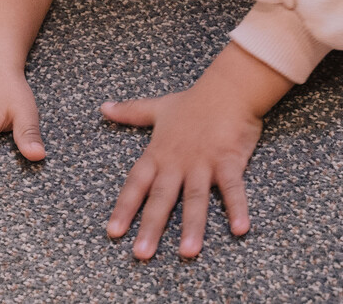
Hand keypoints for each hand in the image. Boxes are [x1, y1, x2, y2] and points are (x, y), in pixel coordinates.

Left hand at [101, 44, 292, 258]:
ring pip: (195, 198)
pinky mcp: (229, 161)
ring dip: (192, 226)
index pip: (136, 183)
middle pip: (161, 198)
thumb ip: (130, 112)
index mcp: (159, 153)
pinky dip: (237, 207)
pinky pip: (232, 188)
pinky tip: (239, 229)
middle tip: (141, 254)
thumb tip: (103, 107)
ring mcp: (203, 163)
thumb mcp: (158, 108)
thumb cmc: (193, 101)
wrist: (227, 88)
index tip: (113, 233)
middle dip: (151, 226)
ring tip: (187, 253)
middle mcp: (178, 162)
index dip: (124, 207)